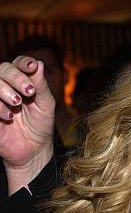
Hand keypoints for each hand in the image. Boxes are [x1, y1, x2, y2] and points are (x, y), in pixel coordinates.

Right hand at [0, 56, 54, 194]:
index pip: (19, 63)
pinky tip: (8, 117)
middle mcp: (7, 86)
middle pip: (3, 68)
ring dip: (4, 90)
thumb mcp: (45, 104)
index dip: (24, 62)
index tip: (32, 66)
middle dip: (16, 77)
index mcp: (23, 81)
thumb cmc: (41, 124)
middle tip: (29, 91)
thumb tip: (38, 63)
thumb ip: (40, 85)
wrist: (33, 150)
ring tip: (17, 104)